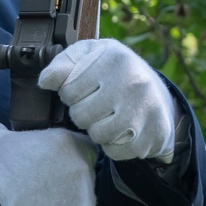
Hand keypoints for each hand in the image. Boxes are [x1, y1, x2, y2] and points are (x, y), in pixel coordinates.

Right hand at [0, 123, 97, 205]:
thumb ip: (12, 135)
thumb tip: (6, 136)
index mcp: (66, 142)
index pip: (82, 146)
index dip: (68, 158)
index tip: (54, 167)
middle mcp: (82, 168)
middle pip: (84, 176)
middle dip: (68, 184)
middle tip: (43, 194)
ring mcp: (86, 198)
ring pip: (84, 204)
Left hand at [37, 38, 175, 162]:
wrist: (159, 93)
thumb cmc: (115, 72)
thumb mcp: (90, 55)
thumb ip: (64, 63)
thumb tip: (45, 81)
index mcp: (114, 59)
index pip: (68, 91)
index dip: (71, 94)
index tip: (85, 89)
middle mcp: (133, 83)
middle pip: (81, 116)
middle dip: (83, 113)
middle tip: (96, 105)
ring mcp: (146, 110)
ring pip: (98, 135)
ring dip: (97, 130)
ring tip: (108, 117)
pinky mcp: (154, 134)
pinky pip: (116, 151)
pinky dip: (114, 146)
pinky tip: (121, 131)